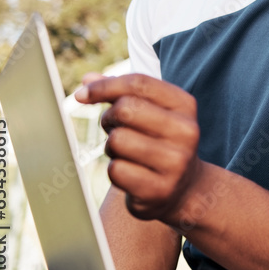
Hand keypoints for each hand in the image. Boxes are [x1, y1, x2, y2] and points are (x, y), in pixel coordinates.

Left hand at [76, 74, 201, 222]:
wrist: (184, 188)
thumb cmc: (158, 141)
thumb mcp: (151, 111)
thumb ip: (121, 92)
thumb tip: (88, 80)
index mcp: (185, 105)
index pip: (139, 84)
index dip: (104, 86)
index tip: (82, 94)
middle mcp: (187, 131)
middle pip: (125, 109)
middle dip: (109, 118)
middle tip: (114, 128)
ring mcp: (176, 162)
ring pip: (117, 140)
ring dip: (112, 146)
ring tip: (126, 152)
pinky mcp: (159, 189)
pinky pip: (116, 170)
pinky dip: (115, 170)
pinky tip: (131, 172)